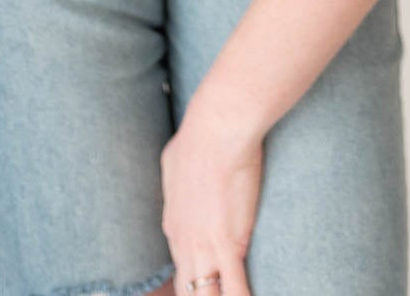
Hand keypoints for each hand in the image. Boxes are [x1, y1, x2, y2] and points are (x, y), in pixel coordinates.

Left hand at [160, 113, 263, 295]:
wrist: (216, 129)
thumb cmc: (199, 135)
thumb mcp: (174, 160)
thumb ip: (177, 178)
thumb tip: (180, 173)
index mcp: (174, 225)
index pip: (182, 267)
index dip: (197, 279)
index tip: (209, 282)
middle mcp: (184, 243)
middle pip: (189, 290)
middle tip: (214, 293)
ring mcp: (203, 247)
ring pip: (206, 295)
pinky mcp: (228, 245)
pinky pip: (235, 289)